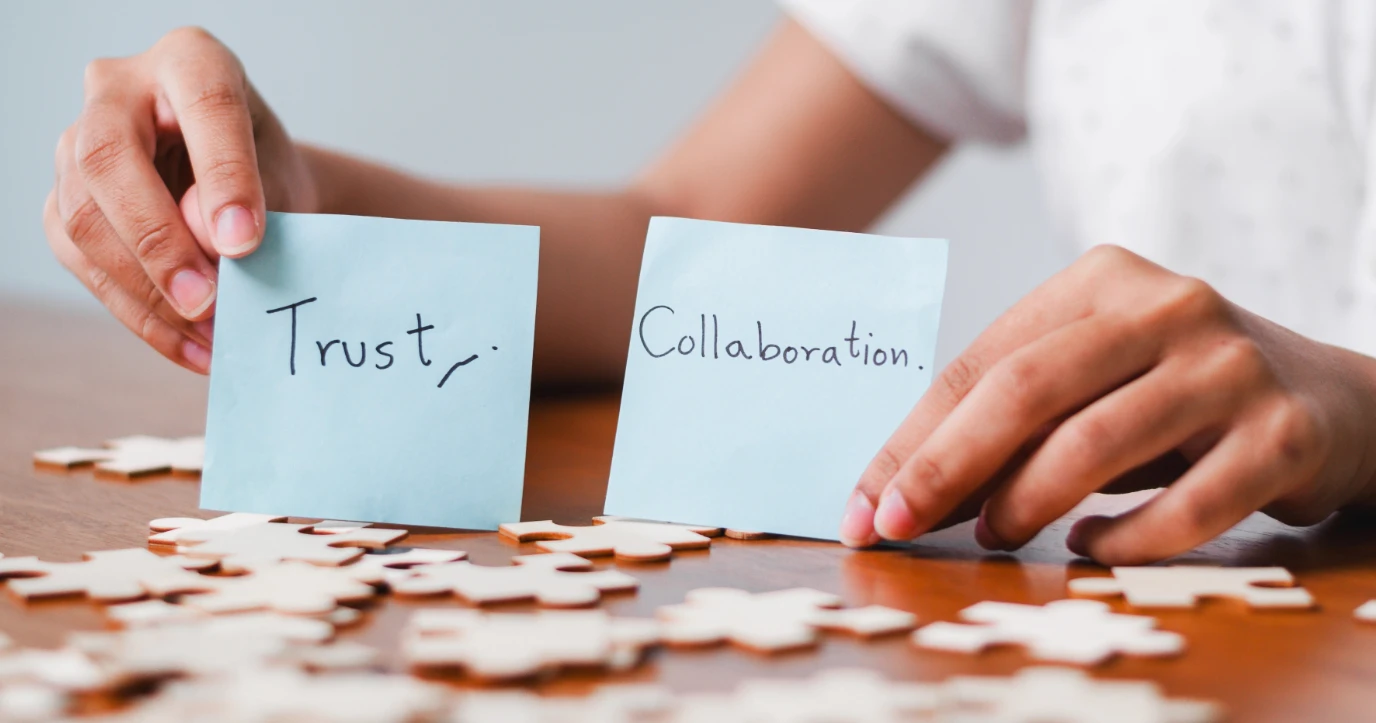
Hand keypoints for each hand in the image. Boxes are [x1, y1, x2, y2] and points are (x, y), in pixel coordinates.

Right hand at [43, 27, 317, 372]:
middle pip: (110, 158)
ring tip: (211, 335)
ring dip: (147, 289)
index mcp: (190, 60)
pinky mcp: (64, 201)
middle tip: (210, 302)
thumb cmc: (269, 176)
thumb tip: (211, 244)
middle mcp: (118, 90)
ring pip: (83, 216)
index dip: (224, 175)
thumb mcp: (282, 179)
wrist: (249, 193)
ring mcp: (78, 144)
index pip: (203, 104)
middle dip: (159, 241)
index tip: (247, 242)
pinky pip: (81, 261)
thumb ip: (255, 200)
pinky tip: (192, 348)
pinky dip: (140, 314)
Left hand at [839, 245, 1375, 563]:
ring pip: (1096, 443)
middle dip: (944, 467)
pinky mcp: (1282, 433)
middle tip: (894, 528)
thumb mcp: (1092, 381)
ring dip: (1026, 504)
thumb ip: (1012, 419)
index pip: (981, 362)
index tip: (863, 504)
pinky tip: (1094, 546)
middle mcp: (1166, 306)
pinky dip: (1126, 539)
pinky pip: (1186, 504)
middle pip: (1026, 389)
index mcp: (1101, 280)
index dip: (912, 439)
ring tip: (996, 536)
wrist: (1333, 401)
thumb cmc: (1175, 395)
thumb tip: (901, 489)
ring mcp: (1228, 366)